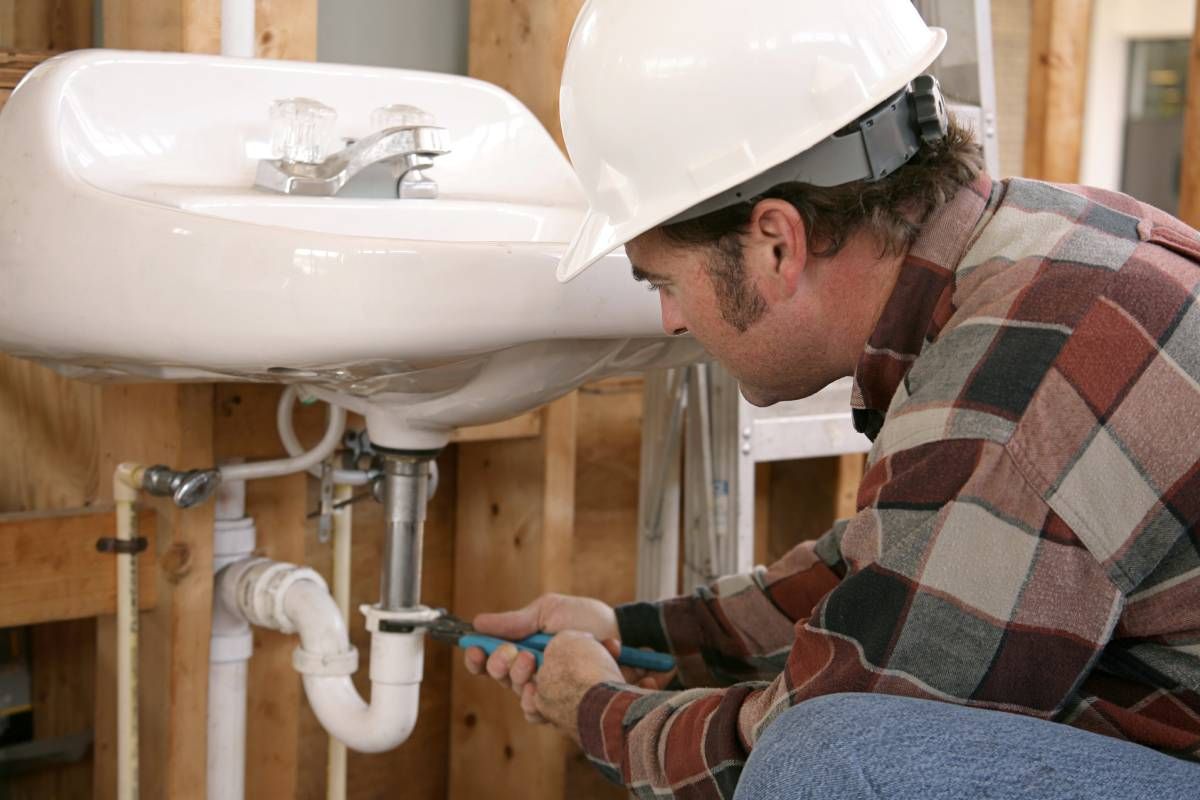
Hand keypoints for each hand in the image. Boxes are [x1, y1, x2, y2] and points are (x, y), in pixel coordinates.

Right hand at [464, 593, 674, 726]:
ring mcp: (552, 691)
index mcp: (526, 648)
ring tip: (541, 666)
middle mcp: (535, 672)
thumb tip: (478, 623)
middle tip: (523, 655)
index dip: (478, 658)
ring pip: (523, 699)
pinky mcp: (569, 707)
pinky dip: (543, 703)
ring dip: (525, 682)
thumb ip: (516, 621)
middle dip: (505, 667)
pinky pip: (545, 716)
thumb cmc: (589, 620)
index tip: (475, 650)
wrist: (627, 635)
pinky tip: (558, 687)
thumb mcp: (550, 611)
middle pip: (503, 680)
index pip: (492, 660)